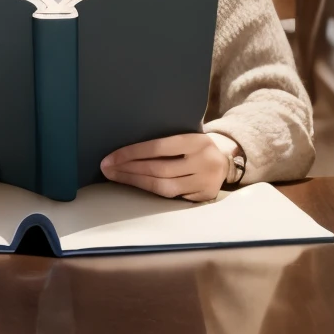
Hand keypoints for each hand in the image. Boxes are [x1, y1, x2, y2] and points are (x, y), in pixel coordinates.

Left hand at [101, 132, 234, 201]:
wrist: (227, 159)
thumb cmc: (196, 145)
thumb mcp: (187, 135)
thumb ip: (167, 141)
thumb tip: (128, 147)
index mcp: (195, 141)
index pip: (158, 147)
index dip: (132, 152)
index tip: (111, 157)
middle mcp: (202, 161)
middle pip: (158, 169)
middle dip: (129, 169)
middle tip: (106, 168)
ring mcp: (204, 182)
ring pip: (163, 187)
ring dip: (135, 183)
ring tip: (116, 178)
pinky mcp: (202, 197)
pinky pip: (172, 198)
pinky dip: (151, 193)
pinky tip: (135, 187)